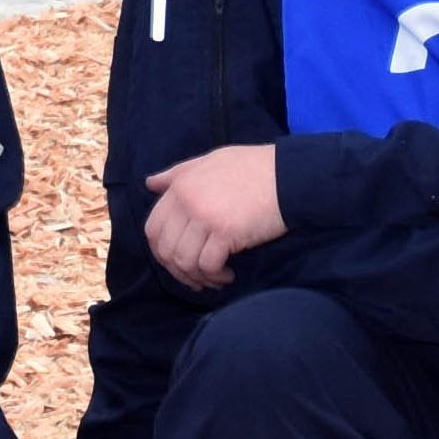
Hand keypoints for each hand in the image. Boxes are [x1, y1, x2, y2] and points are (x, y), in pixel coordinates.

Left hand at [142, 144, 283, 291]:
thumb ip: (178, 174)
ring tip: (215, 278)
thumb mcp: (210, 160)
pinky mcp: (225, 232)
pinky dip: (216, 276)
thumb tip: (149, 183)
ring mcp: (204, 216)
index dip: (162, 251)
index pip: (154, 227)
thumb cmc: (253, 167)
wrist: (289, 175)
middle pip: (166, 249)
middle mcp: (187, 200)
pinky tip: (228, 274)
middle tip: (197, 277)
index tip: (179, 261)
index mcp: (181, 185)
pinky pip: (208, 265)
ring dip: (198, 277)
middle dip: (178, 271)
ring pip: (185, 261)